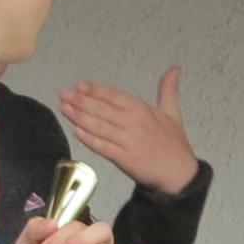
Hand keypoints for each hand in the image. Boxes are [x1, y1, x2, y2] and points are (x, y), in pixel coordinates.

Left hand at [56, 68, 198, 195]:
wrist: (179, 174)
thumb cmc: (174, 145)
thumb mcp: (173, 113)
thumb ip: (168, 90)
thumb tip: (174, 69)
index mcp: (143, 110)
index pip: (114, 96)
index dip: (95, 90)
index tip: (79, 86)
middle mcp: (134, 123)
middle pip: (102, 109)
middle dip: (81, 101)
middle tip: (64, 94)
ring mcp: (128, 141)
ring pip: (99, 126)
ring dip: (80, 116)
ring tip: (65, 108)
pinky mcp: (124, 158)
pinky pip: (103, 146)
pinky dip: (90, 139)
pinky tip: (77, 131)